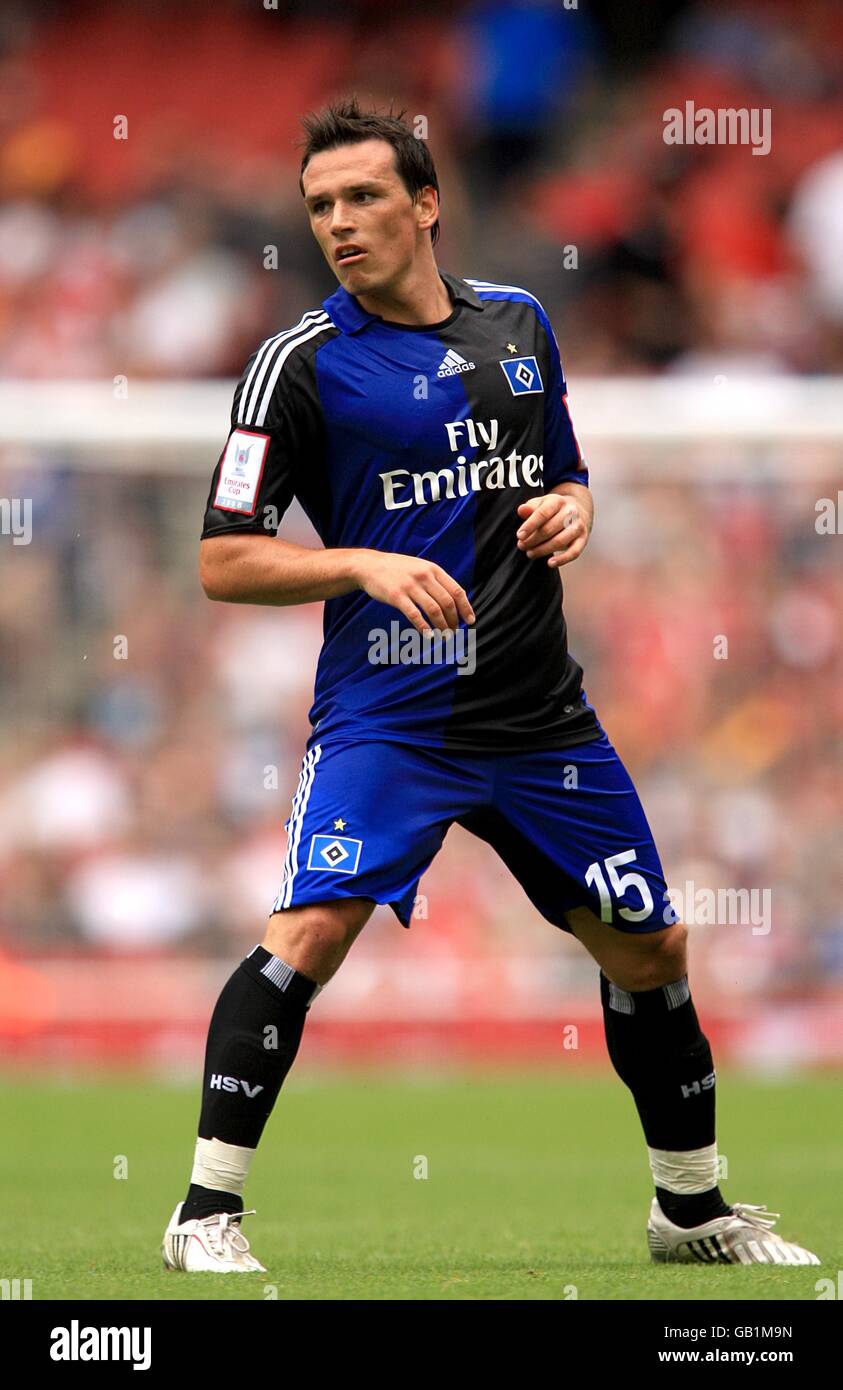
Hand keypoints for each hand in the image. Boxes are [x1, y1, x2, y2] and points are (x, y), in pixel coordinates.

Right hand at [353, 550, 474, 633]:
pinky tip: (428, 636)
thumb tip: (454, 599)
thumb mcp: (420, 567)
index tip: (470, 621)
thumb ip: (436, 580)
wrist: (369, 565)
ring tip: (444, 637)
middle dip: (453, 621)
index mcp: (433, 569)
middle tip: (454, 632)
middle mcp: (424, 576)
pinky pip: (414, 615)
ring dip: (442, 626)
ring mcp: (410, 586)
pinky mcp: (396, 596)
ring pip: (434, 610)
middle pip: (447, 602)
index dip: (466, 607)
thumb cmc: (397, 569)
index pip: (456, 590)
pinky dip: (424, 627)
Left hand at [515, 494, 588, 567]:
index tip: (519, 536)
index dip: (530, 525)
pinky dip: (562, 560)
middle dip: (533, 540)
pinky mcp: (583, 539)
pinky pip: (574, 552)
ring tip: (530, 554)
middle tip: (521, 546)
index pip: (542, 513)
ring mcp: (578, 526)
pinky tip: (550, 563)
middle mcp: (571, 512)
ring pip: (560, 541)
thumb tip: (521, 510)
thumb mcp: (541, 504)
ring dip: (543, 550)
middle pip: (549, 529)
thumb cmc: (552, 510)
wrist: (577, 510)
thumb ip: (530, 508)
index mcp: (558, 501)